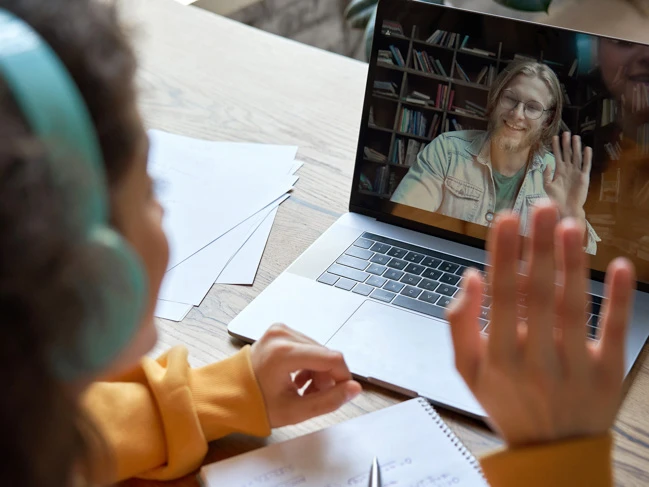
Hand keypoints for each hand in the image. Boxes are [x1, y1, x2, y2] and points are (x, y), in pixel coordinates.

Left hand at [250, 323, 361, 427]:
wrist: (228, 394)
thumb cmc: (256, 404)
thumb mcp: (295, 410)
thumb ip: (329, 400)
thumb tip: (354, 389)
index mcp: (284, 353)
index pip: (332, 358)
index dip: (343, 377)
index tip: (342, 393)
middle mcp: (282, 335)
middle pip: (325, 354)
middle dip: (327, 377)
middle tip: (313, 396)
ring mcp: (280, 330)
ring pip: (318, 350)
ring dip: (318, 370)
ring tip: (303, 389)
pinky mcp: (279, 330)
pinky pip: (306, 345)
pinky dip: (308, 362)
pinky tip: (298, 378)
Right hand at [448, 201, 635, 446]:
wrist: (551, 452)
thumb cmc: (505, 401)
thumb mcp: (468, 370)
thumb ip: (460, 324)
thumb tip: (470, 276)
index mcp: (498, 357)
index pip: (501, 296)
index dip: (503, 255)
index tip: (506, 218)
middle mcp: (535, 360)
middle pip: (538, 295)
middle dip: (539, 248)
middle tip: (542, 207)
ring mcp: (574, 367)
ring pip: (573, 307)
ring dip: (572, 263)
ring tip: (569, 226)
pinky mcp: (608, 373)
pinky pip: (615, 331)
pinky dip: (619, 298)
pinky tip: (619, 265)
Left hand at [543, 132, 591, 219]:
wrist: (566, 208)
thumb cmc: (556, 199)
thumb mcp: (548, 186)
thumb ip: (547, 175)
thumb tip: (547, 164)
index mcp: (559, 171)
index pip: (557, 155)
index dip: (556, 147)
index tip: (554, 137)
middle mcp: (568, 170)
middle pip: (568, 153)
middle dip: (566, 143)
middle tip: (566, 132)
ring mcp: (576, 173)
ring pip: (576, 157)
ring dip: (576, 147)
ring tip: (575, 137)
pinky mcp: (584, 177)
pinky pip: (586, 165)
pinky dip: (586, 157)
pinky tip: (586, 149)